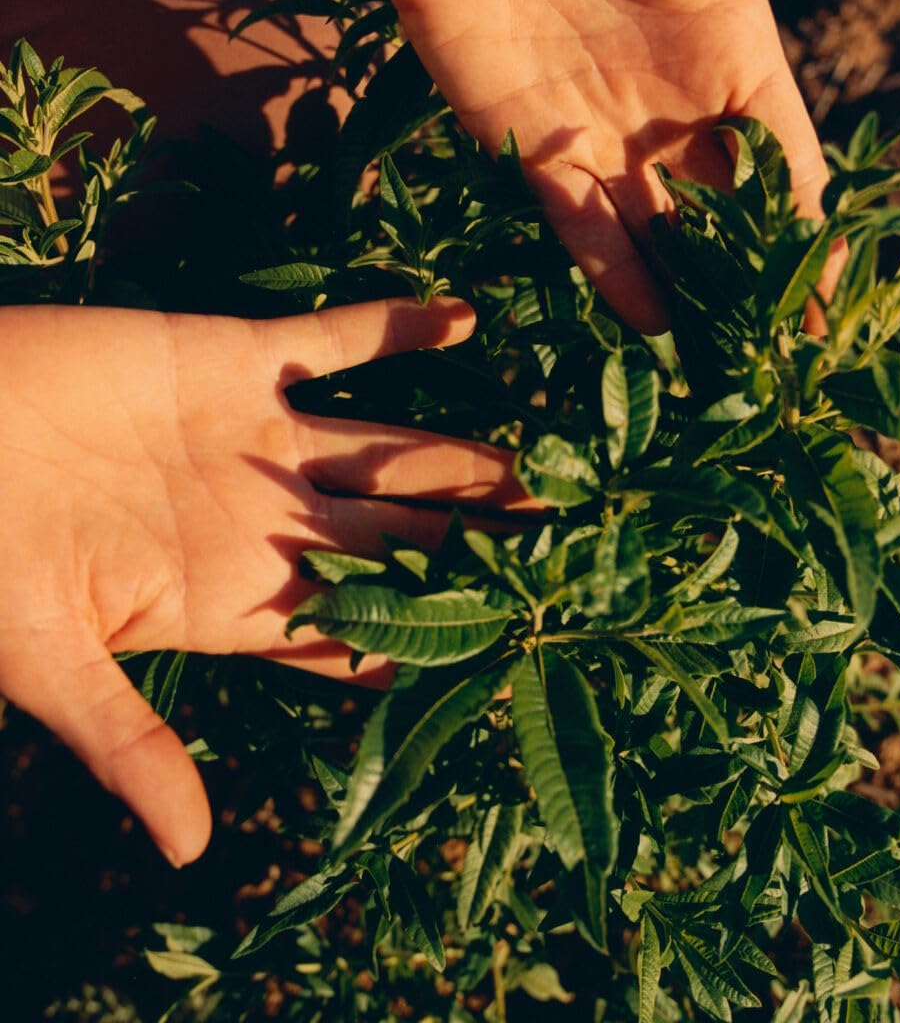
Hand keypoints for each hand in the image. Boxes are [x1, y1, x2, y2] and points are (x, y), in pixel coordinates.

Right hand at [0, 298, 529, 865]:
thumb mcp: (44, 657)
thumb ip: (127, 741)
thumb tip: (187, 850)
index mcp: (240, 597)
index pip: (365, 628)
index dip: (439, 640)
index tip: (522, 649)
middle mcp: (271, 520)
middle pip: (406, 540)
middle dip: (486, 550)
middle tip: (579, 557)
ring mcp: (262, 438)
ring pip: (394, 450)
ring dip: (470, 458)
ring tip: (556, 468)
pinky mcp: (236, 360)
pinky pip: (333, 342)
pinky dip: (397, 328)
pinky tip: (468, 315)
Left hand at [352, 0, 899, 331]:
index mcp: (732, 48)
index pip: (788, 163)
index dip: (813, 232)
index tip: (835, 303)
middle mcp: (675, 106)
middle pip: (731, 219)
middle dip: (755, 287)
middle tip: (784, 366)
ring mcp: (605, 134)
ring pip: (663, 237)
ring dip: (692, 298)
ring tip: (723, 371)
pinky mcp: (531, 146)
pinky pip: (581, 226)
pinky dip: (615, 274)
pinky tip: (649, 326)